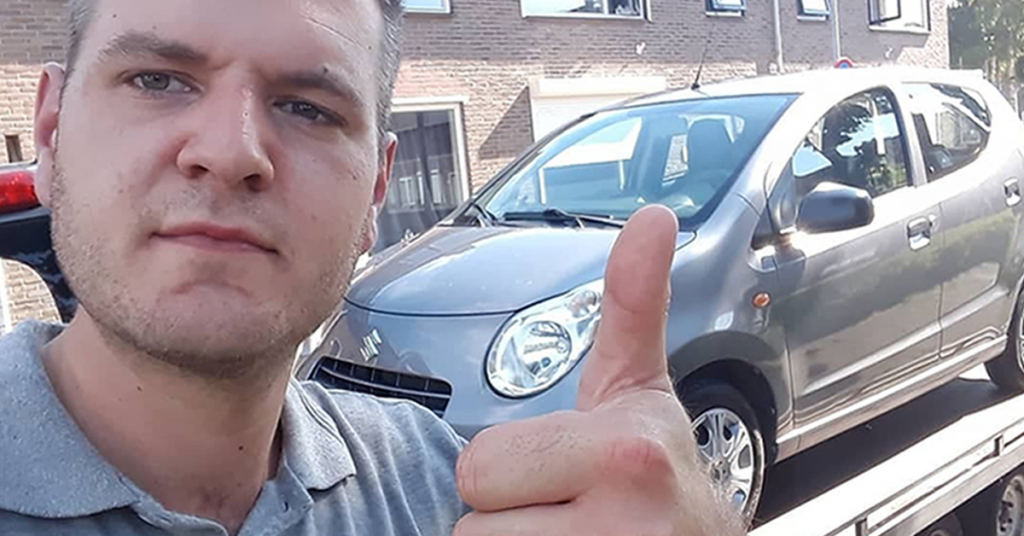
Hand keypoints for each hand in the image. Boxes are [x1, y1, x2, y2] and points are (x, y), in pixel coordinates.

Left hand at [454, 205, 743, 535]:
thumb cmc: (656, 472)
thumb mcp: (638, 389)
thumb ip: (631, 304)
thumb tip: (654, 216)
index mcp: (625, 452)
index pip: (479, 468)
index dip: (511, 471)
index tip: (566, 469)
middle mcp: (624, 525)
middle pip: (473, 523)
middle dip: (510, 517)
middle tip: (565, 512)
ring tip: (571, 534)